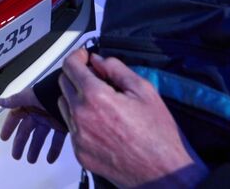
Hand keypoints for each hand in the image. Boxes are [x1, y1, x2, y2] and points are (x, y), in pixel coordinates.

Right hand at [0, 87, 67, 164]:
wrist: (72, 91)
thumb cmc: (50, 91)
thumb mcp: (30, 95)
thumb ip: (15, 100)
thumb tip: (0, 102)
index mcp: (29, 106)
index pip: (15, 117)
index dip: (9, 127)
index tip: (4, 138)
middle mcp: (38, 114)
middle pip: (26, 131)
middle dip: (20, 143)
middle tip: (16, 156)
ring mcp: (50, 120)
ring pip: (40, 137)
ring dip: (35, 149)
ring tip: (31, 160)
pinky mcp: (62, 126)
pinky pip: (56, 140)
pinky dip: (54, 150)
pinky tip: (50, 159)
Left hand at [57, 50, 205, 188]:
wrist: (165, 174)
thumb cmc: (160, 136)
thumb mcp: (145, 91)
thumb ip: (117, 69)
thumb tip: (98, 60)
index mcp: (96, 97)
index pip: (70, 66)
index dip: (77, 56)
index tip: (84, 56)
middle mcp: (81, 116)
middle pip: (64, 83)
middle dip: (77, 75)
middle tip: (96, 77)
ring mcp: (78, 137)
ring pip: (65, 105)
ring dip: (77, 98)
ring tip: (101, 102)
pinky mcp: (79, 153)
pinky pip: (71, 128)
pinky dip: (81, 120)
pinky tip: (102, 123)